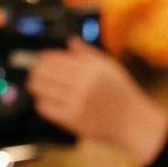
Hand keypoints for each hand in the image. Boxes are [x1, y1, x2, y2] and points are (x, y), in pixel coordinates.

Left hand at [28, 39, 167, 165]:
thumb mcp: (110, 67)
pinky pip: (48, 110)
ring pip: (43, 90)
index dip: (44, 58)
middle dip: (35, 71)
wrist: (134, 124)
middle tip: (33, 73)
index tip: (40, 59)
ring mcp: (77, 103)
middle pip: (46, 73)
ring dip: (35, 87)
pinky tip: (43, 102)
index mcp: (91, 69)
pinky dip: (42, 104)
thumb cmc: (123, 95)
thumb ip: (89, 54)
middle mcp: (83, 85)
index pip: (57, 59)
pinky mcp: (74, 121)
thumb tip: (70, 42)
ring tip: (35, 86)